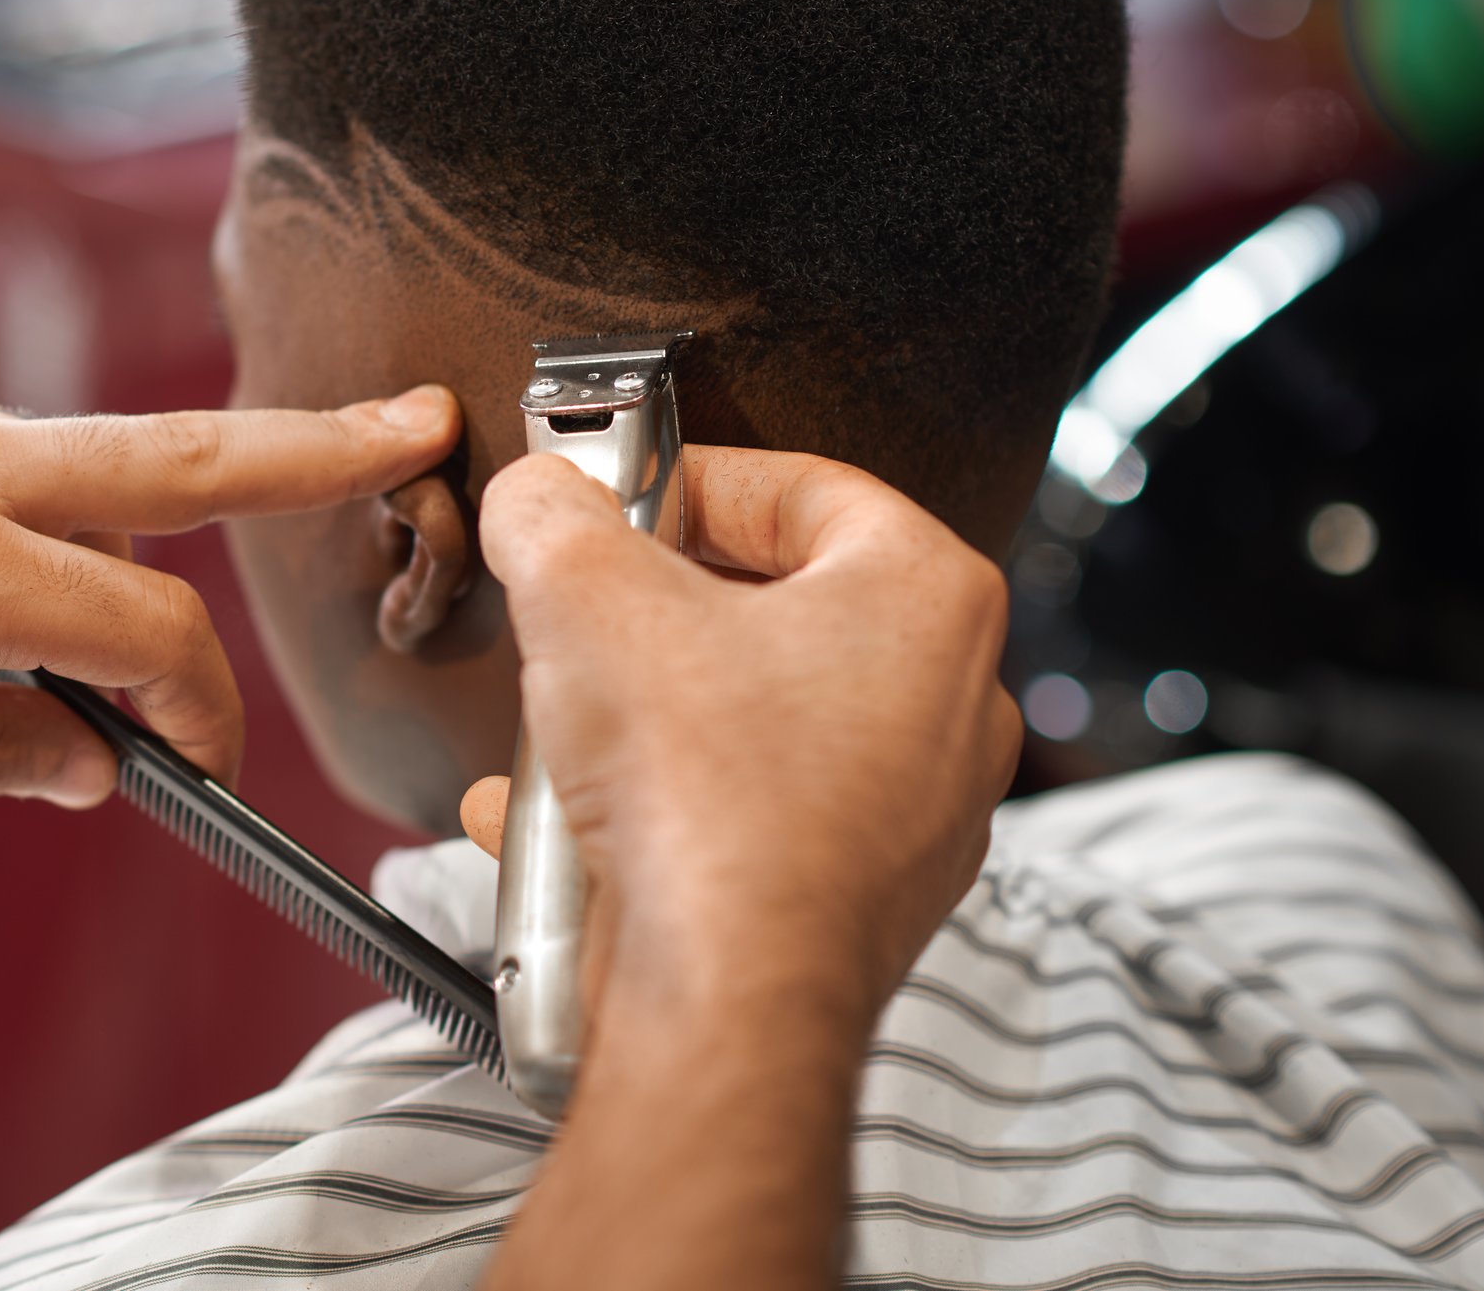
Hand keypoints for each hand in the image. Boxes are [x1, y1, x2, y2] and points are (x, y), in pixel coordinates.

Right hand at [465, 447, 1018, 1021]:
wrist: (726, 1006)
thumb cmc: (706, 801)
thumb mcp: (586, 598)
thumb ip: (553, 514)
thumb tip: (535, 494)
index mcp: (927, 597)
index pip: (804, 486)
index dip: (689, 478)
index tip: (614, 498)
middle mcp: (949, 702)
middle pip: (777, 606)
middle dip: (654, 609)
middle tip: (580, 607)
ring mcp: (913, 810)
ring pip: (753, 718)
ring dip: (642, 714)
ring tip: (560, 724)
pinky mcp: (858, 896)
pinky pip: (744, 815)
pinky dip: (654, 809)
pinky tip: (557, 822)